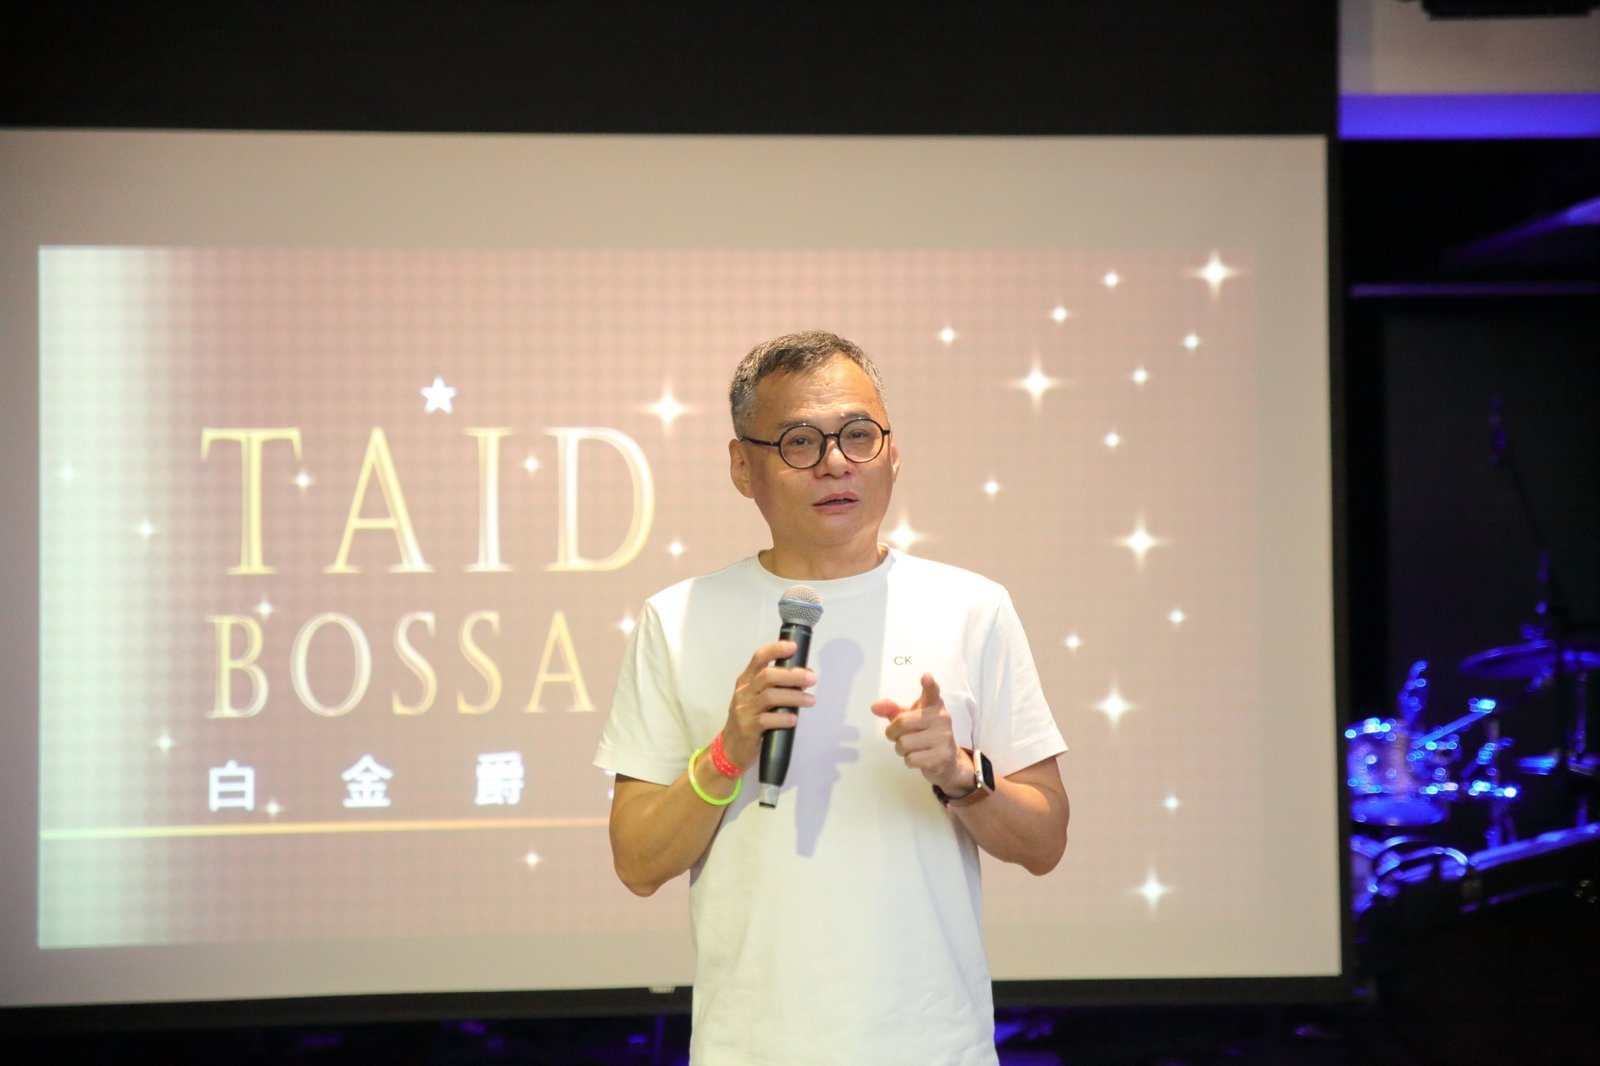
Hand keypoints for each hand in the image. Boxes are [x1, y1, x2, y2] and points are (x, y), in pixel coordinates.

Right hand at [719, 640, 815, 769]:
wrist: (731, 749)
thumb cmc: (750, 720)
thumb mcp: (758, 700)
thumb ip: (776, 688)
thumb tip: (804, 679)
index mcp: (746, 680)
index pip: (758, 658)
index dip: (775, 650)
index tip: (793, 647)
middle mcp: (743, 692)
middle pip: (767, 676)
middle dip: (793, 675)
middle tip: (812, 679)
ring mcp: (743, 710)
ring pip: (770, 697)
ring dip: (794, 697)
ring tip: (811, 701)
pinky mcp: (747, 729)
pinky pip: (766, 720)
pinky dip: (783, 718)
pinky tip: (794, 719)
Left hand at [870, 673, 969, 793]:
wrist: (948, 760)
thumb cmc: (924, 734)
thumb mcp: (909, 719)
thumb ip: (892, 711)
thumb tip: (874, 706)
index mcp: (933, 705)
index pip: (932, 692)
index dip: (928, 685)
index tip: (926, 677)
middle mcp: (942, 718)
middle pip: (902, 723)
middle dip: (893, 733)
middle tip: (900, 736)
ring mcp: (944, 737)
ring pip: (904, 744)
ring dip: (901, 749)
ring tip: (912, 748)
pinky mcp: (944, 756)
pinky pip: (911, 759)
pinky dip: (909, 760)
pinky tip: (920, 758)